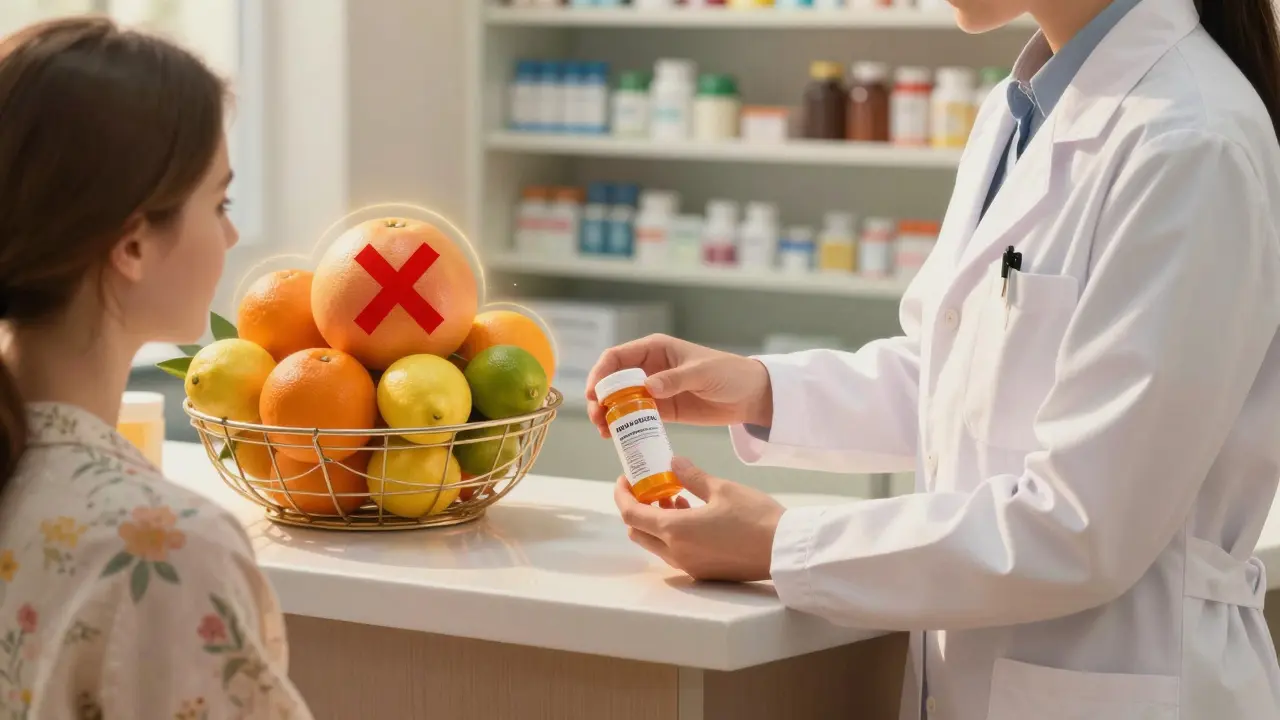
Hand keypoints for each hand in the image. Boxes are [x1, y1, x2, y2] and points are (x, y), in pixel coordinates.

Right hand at [586, 334, 772, 438]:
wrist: (751, 395)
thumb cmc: (728, 373)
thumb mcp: (702, 373)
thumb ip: (674, 379)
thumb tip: (647, 387)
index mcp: (655, 349)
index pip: (617, 357)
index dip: (601, 374)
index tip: (594, 394)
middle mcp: (649, 367)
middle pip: (613, 381)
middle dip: (601, 399)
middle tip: (598, 418)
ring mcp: (654, 389)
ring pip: (621, 400)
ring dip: (609, 414)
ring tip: (604, 432)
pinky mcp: (663, 409)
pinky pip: (637, 416)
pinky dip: (625, 425)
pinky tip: (618, 437)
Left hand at [614, 457, 784, 582]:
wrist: (785, 550)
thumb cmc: (755, 517)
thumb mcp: (721, 488)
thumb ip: (691, 476)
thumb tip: (672, 462)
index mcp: (675, 531)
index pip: (631, 515)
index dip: (622, 495)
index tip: (626, 479)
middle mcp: (676, 553)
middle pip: (638, 533)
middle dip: (637, 509)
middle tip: (650, 488)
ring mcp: (689, 566)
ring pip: (656, 545)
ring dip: (657, 522)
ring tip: (676, 498)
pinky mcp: (703, 572)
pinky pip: (675, 553)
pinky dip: (673, 534)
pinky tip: (693, 516)